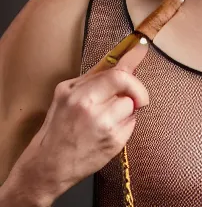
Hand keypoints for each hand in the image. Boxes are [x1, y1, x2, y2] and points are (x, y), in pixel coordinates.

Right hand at [12, 0, 185, 203]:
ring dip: (127, 109)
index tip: (150, 40)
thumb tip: (121, 60)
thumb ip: (93, 77)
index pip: (116, 68)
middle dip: (137, 89)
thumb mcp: (67, 95)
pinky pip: (132, 124)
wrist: (46, 167)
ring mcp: (105, 127)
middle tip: (135, 97)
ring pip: (133, 104)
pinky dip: (125, 125)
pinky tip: (106, 134)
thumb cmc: (58, 126)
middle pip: (130, 84)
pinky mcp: (114, 143)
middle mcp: (92, 107)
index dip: (136, 52)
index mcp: (80, 92)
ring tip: (107, 120)